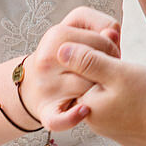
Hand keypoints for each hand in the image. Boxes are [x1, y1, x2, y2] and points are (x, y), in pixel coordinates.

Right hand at [21, 7, 122, 130]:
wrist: (32, 84)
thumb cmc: (64, 54)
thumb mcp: (78, 29)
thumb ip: (100, 26)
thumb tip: (113, 34)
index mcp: (56, 36)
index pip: (102, 41)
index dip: (112, 48)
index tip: (106, 55)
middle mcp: (47, 60)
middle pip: (96, 67)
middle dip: (106, 70)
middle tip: (102, 73)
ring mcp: (45, 87)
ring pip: (87, 91)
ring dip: (97, 92)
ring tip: (93, 88)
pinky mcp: (46, 112)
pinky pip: (59, 119)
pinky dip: (72, 118)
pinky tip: (84, 111)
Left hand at [54, 42, 145, 145]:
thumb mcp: (118, 71)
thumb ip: (88, 61)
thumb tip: (61, 51)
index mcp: (88, 107)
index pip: (82, 77)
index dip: (100, 61)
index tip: (118, 60)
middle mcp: (96, 124)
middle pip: (96, 89)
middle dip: (111, 76)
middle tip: (134, 74)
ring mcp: (114, 132)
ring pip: (111, 101)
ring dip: (122, 89)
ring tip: (143, 86)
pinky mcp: (129, 136)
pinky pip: (125, 114)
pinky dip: (133, 104)